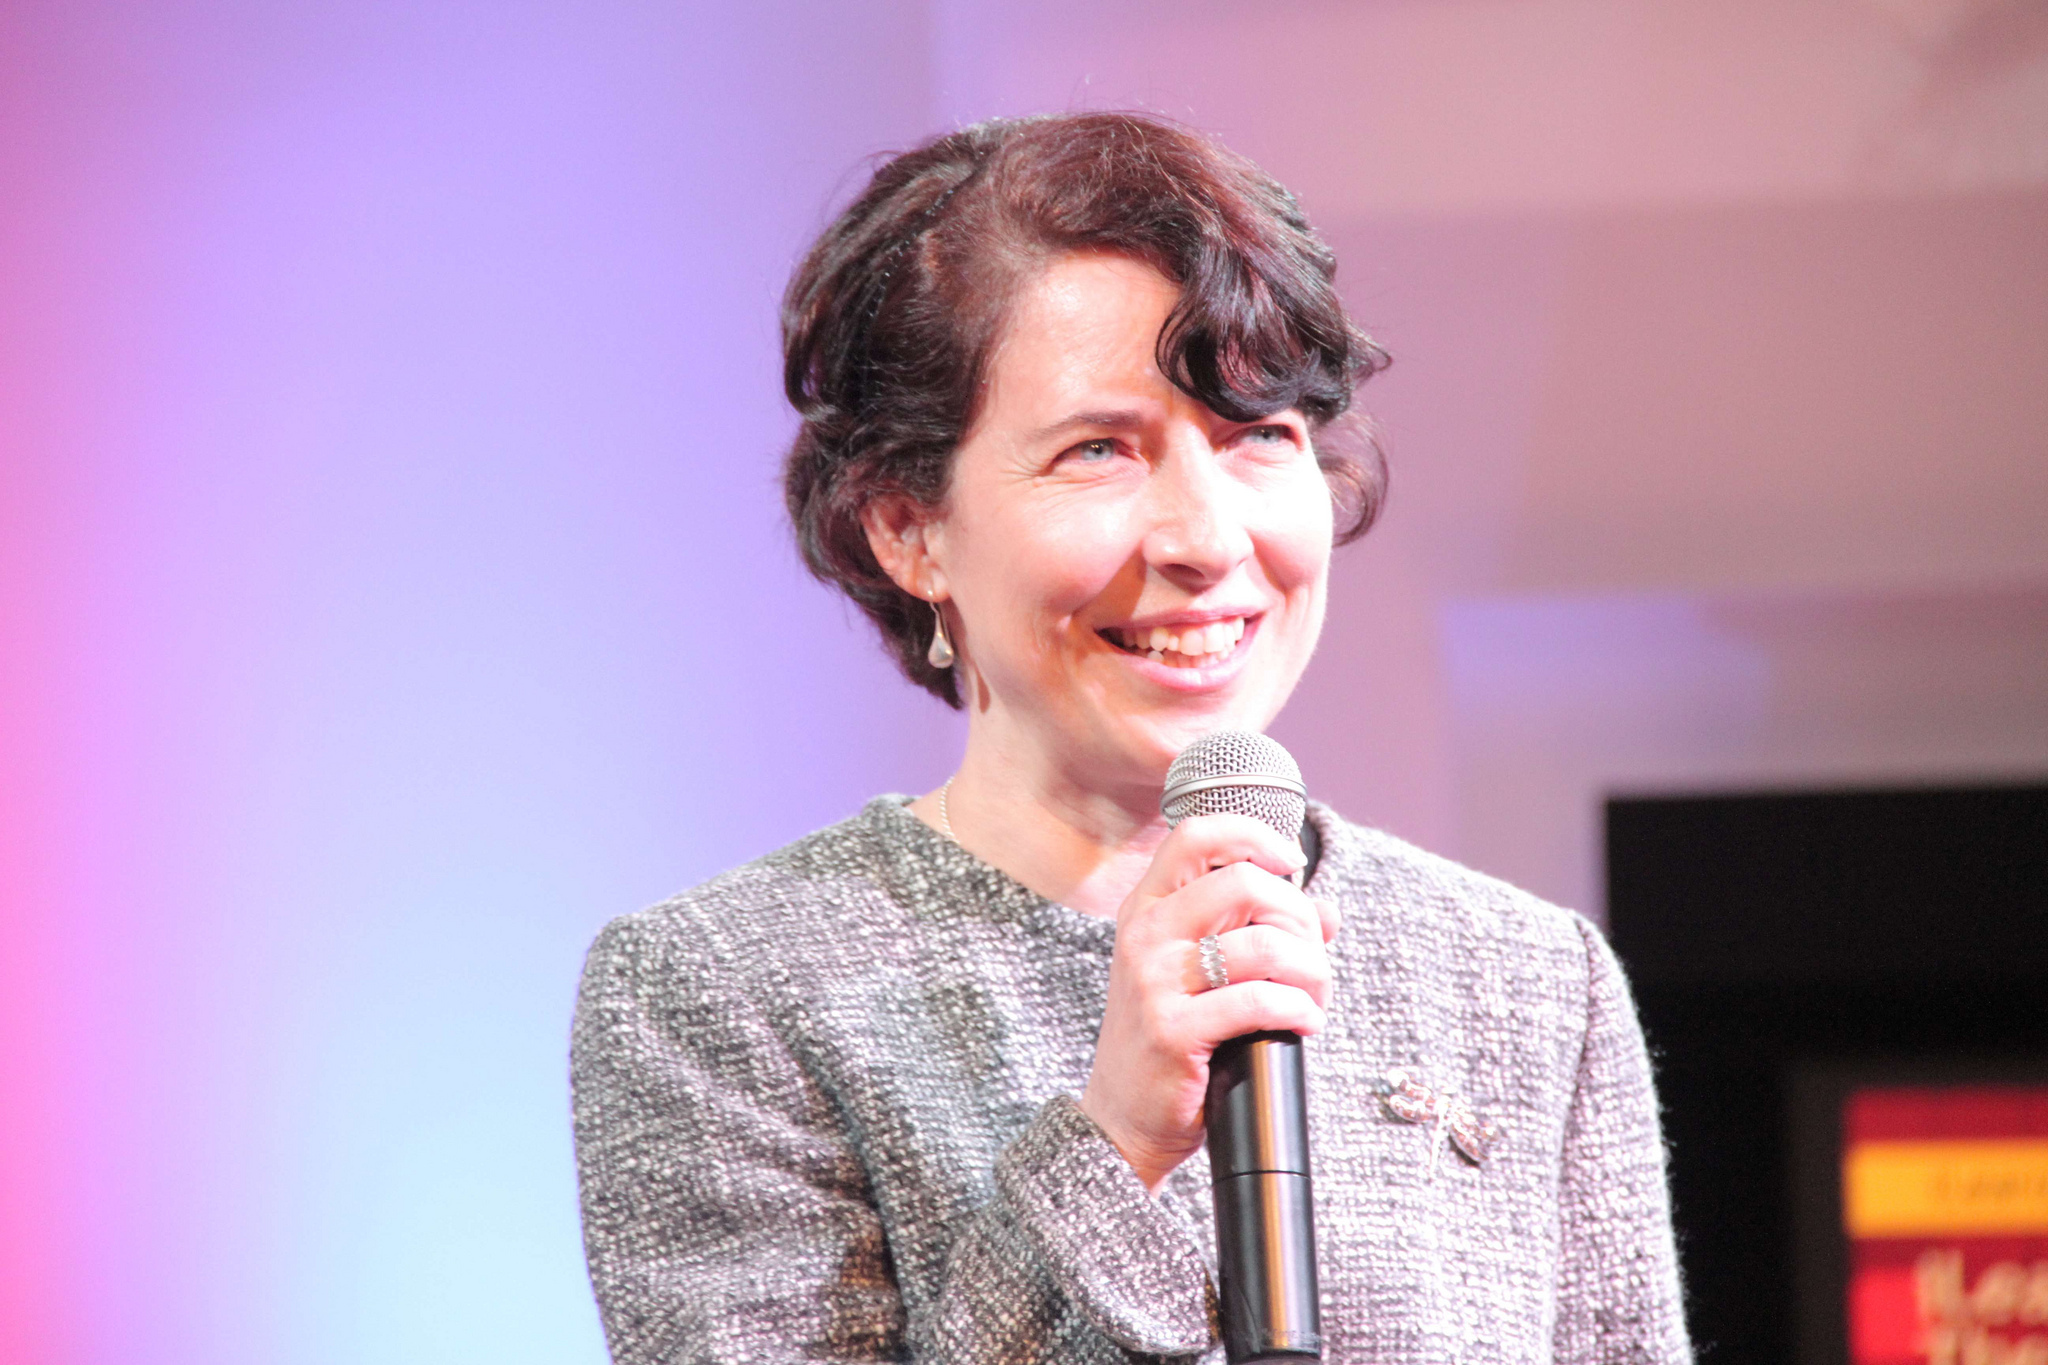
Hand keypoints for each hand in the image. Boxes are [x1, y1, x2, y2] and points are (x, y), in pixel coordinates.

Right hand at [1079, 814, 1340, 1191]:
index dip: (1253, 836)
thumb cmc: (1169, 1039)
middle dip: (1298, 917)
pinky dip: (1300, 1010)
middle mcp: (1144, 934)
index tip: (1290, 864)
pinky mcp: (1172, 1030)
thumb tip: (1327, 911)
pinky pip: (1258, 1002)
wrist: (1122, 1119)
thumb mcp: (1201, 973)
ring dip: (1310, 972)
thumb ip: (1257, 931)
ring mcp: (1154, 982)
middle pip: (1243, 881)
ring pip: (1262, 946)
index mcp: (1147, 908)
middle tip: (1311, 955)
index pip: (1196, 834)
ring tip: (1315, 996)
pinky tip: (1304, 1023)